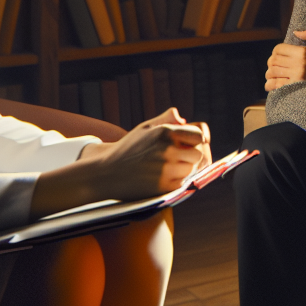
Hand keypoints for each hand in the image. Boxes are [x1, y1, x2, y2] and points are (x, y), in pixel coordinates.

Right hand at [91, 118, 210, 196]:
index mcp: (165, 133)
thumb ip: (166, 120)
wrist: (106, 173)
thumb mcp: (144, 128)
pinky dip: (176, 181)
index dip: (196, 140)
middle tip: (178, 158)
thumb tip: (183, 118)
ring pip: (191, 170)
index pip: (198, 136)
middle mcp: (168, 150)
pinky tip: (162, 177)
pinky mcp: (164, 186)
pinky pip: (182, 183)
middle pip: (198, 154)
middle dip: (190, 156)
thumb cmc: (127, 149)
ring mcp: (167, 169)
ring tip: (168, 168)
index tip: (189, 145)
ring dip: (184, 170)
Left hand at [264, 30, 305, 91]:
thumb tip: (296, 32)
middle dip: (271, 63)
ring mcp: (296, 77)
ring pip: (271, 72)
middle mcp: (298, 64)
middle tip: (275, 67)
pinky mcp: (294, 89)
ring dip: (270, 74)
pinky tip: (273, 85)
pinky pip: (275, 85)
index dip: (276, 52)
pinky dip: (270, 85)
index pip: (278, 49)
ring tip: (274, 76)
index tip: (279, 57)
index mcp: (304, 52)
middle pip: (273, 60)